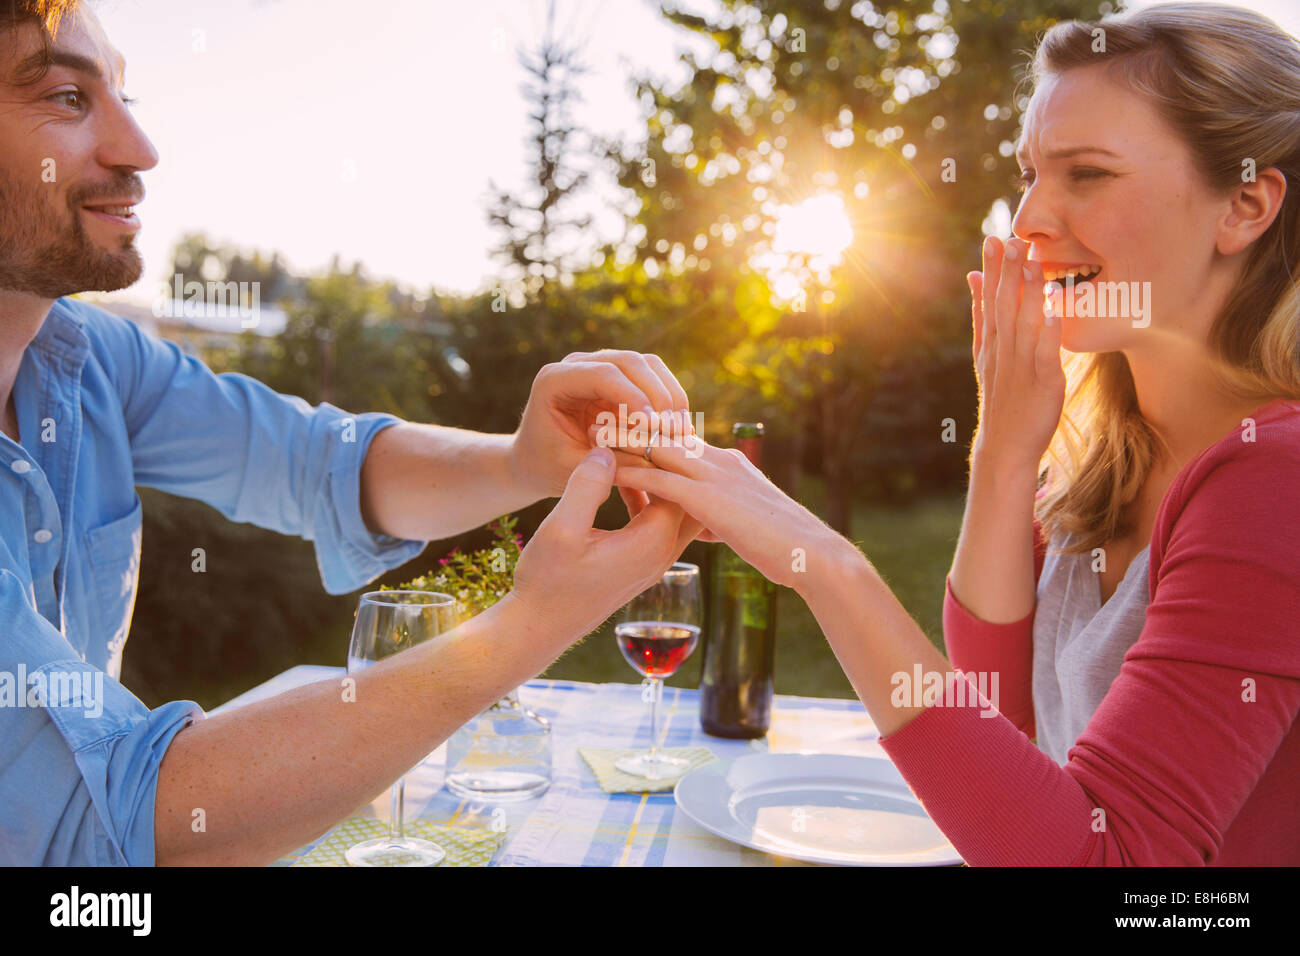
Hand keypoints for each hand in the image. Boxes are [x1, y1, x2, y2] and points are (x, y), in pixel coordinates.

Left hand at [508, 349, 692, 502]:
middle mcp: (577, 365)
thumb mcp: (571, 471)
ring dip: (669, 396)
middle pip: (629, 361)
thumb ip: (604, 463)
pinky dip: (670, 401)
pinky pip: (654, 379)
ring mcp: (601, 367)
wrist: (538, 461)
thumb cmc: (548, 467)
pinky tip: (677, 429)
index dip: (632, 397)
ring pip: (648, 365)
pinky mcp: (620, 379)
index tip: (653, 428)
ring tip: (680, 431)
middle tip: (674, 431)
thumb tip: (648, 456)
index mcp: (554, 381)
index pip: (601, 375)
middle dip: (656, 395)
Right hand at [510, 447, 703, 640]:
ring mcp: (655, 559)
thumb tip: (606, 450)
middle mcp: (663, 551)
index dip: (662, 450)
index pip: (678, 481)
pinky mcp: (642, 562)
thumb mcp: (562, 529)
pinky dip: (651, 497)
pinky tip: (622, 481)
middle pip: (691, 496)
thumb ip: (586, 487)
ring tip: (637, 449)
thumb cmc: (547, 581)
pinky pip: (661, 521)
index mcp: (652, 540)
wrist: (540, 626)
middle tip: (649, 432)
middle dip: (673, 463)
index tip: (640, 425)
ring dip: (662, 480)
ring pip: (678, 509)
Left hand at [611, 436, 848, 590]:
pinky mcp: (709, 499)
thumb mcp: (749, 525)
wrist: (814, 556)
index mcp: (729, 464)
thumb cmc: (786, 547)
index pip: (682, 440)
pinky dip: (631, 470)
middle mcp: (720, 461)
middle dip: (632, 424)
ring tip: (591, 431)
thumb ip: (725, 519)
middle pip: (666, 432)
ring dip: (624, 439)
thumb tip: (711, 527)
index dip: (652, 433)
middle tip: (597, 417)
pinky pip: (661, 478)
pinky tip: (606, 470)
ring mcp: (715, 477)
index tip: (622, 428)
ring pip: (659, 447)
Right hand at [967, 236, 1064, 472]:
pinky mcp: (1042, 382)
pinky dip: (1045, 331)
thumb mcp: (985, 356)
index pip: (988, 301)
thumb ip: (982, 317)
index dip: (991, 270)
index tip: (993, 239)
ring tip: (1032, 262)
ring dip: (1026, 293)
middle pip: (1003, 306)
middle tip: (1010, 239)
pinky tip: (1050, 309)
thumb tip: (974, 278)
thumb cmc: (1002, 399)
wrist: (1005, 447)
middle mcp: (1002, 352)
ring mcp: (1020, 367)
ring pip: (1022, 323)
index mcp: (990, 345)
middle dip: (1006, 272)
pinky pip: (1044, 352)